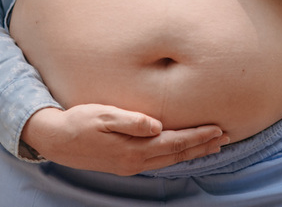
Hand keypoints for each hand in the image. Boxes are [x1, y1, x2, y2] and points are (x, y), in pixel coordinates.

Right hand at [20, 105, 227, 174]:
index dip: (198, 136)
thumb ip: (131, 120)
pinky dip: (176, 155)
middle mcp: (135, 162)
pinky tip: (182, 151)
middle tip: (226, 138)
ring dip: (192, 152)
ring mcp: (130, 165)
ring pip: (170, 160)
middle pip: (177, 154)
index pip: (175, 143)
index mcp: (133, 149)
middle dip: (203, 146)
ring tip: (212, 145)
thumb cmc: (79, 122)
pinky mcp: (125, 164)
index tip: (218, 129)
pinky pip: (159, 161)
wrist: (56, 140)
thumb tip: (157, 125)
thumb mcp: (103, 115)